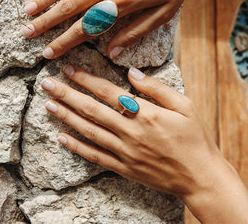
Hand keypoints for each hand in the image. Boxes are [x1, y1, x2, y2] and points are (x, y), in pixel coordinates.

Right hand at [22, 0, 247, 59]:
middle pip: (70, 6)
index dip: (65, 42)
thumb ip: (135, 33)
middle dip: (46, 22)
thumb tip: (112, 52)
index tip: (49, 53)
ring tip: (28, 10)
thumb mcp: (163, 13)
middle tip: (27, 33)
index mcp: (123, 3)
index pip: (86, 28)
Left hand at [41, 66, 247, 222]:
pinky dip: (76, 147)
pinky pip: (95, 156)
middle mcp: (130, 132)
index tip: (70, 70)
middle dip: (67, 95)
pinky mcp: (124, 168)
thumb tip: (132, 72)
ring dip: (66, 117)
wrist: (201, 177)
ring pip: (88, 131)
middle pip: (91, 110)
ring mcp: (125, 152)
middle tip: (47, 83)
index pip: (108, 92)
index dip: (86, 79)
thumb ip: (156, 88)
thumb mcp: (184, 106)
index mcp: (145, 114)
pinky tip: (62, 138)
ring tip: (49, 105)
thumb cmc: (195, 139)